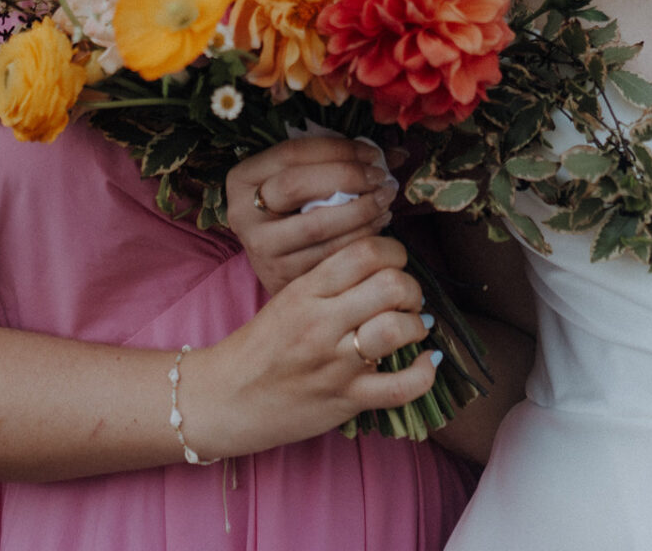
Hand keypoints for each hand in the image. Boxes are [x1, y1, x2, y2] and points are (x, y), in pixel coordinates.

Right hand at [189, 235, 438, 456]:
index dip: (394, 252)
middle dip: (411, 288)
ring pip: (398, 328)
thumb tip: (383, 267)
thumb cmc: (259, 347)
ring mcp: (335, 364)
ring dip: (417, 324)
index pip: (365, 252)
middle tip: (406, 299)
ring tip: (412, 327)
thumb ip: (329, 282)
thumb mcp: (287, 300)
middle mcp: (321, 323)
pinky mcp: (346, 400)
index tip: (394, 264)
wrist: (223, 399)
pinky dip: (425, 373)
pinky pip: (401, 387)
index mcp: (306, 291)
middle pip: (391, 284)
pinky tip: (428, 362)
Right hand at [224, 136, 396, 297]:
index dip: (336, 149)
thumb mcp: (304, 176)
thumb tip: (397, 153)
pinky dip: (360, 238)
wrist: (278, 261)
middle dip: (347, 177)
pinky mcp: (282, 277)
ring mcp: (260, 249)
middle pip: (296, 186)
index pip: (290, 153)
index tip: (372, 153)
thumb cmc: (296, 207)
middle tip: (381, 178)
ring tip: (386, 201)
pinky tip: (378, 225)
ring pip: (316, 225)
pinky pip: (328, 256)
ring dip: (361, 211)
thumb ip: (340, 159)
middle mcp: (243, 214)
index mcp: (242, 179)